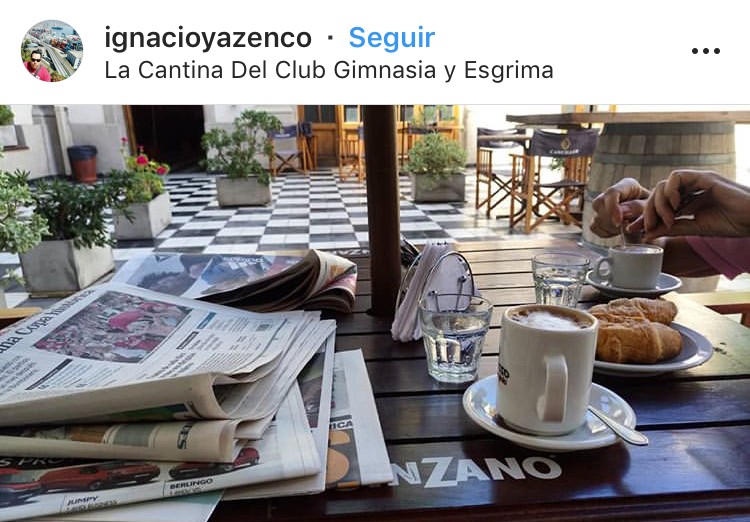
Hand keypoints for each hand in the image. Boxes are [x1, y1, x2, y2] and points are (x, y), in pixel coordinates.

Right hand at [590, 178, 649, 237]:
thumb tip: (622, 213)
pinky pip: (594, 227)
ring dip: (610, 228)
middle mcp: (611, 193)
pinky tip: (619, 231)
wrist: (654, 220)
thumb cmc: (654, 211)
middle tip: (626, 226)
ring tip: (626, 229)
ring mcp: (603, 205)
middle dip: (610, 219)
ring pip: (596, 217)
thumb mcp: (651, 208)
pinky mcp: (598, 217)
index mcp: (627, 186)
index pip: (611, 193)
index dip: (612, 208)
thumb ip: (638, 208)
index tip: (619, 222)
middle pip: (598, 204)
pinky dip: (606, 232)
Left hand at [628, 170, 749, 239]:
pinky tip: (676, 206)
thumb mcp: (695, 229)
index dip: (646, 216)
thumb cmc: (732, 223)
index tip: (635, 230)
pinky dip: (671, 191)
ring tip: (668, 218)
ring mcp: (697, 182)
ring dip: (659, 202)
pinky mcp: (704, 177)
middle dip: (648, 211)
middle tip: (649, 226)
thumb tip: (647, 234)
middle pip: (657, 193)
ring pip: (664, 184)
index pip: (659, 205)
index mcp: (688, 201)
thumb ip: (673, 228)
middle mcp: (690, 189)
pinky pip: (677, 176)